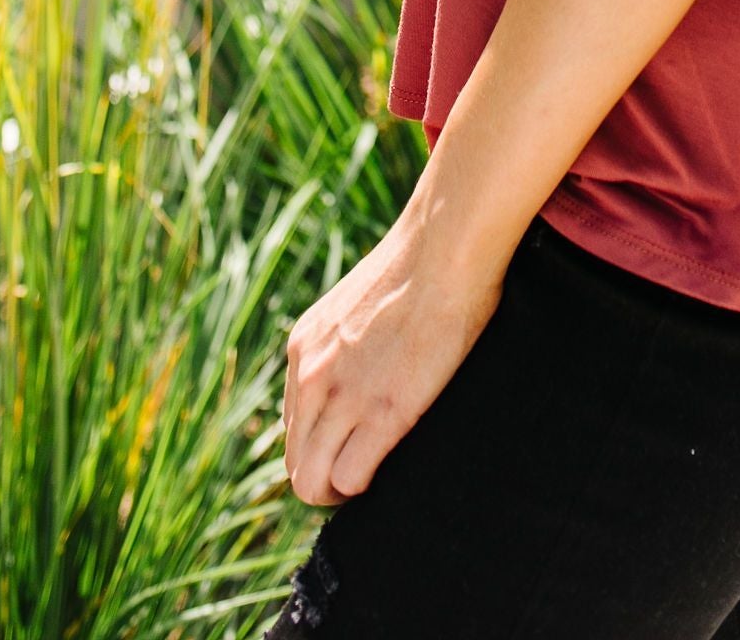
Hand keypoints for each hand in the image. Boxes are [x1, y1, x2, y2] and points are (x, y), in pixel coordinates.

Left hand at [282, 206, 504, 504]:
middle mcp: (311, 375)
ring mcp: (342, 396)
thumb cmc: (421, 267)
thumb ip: (346, 342)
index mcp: (304, 348)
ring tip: (375, 482)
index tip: (353, 447)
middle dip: (325, 479)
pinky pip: (350, 479)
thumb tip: (363, 367)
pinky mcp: (382, 412)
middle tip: (365, 475)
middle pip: (295, 463)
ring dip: (340, 491)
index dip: (323, 446)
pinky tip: (392, 472)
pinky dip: (366, 487)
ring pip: (312, 482)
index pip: (294, 427)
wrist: (445, 247)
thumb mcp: (359, 305)